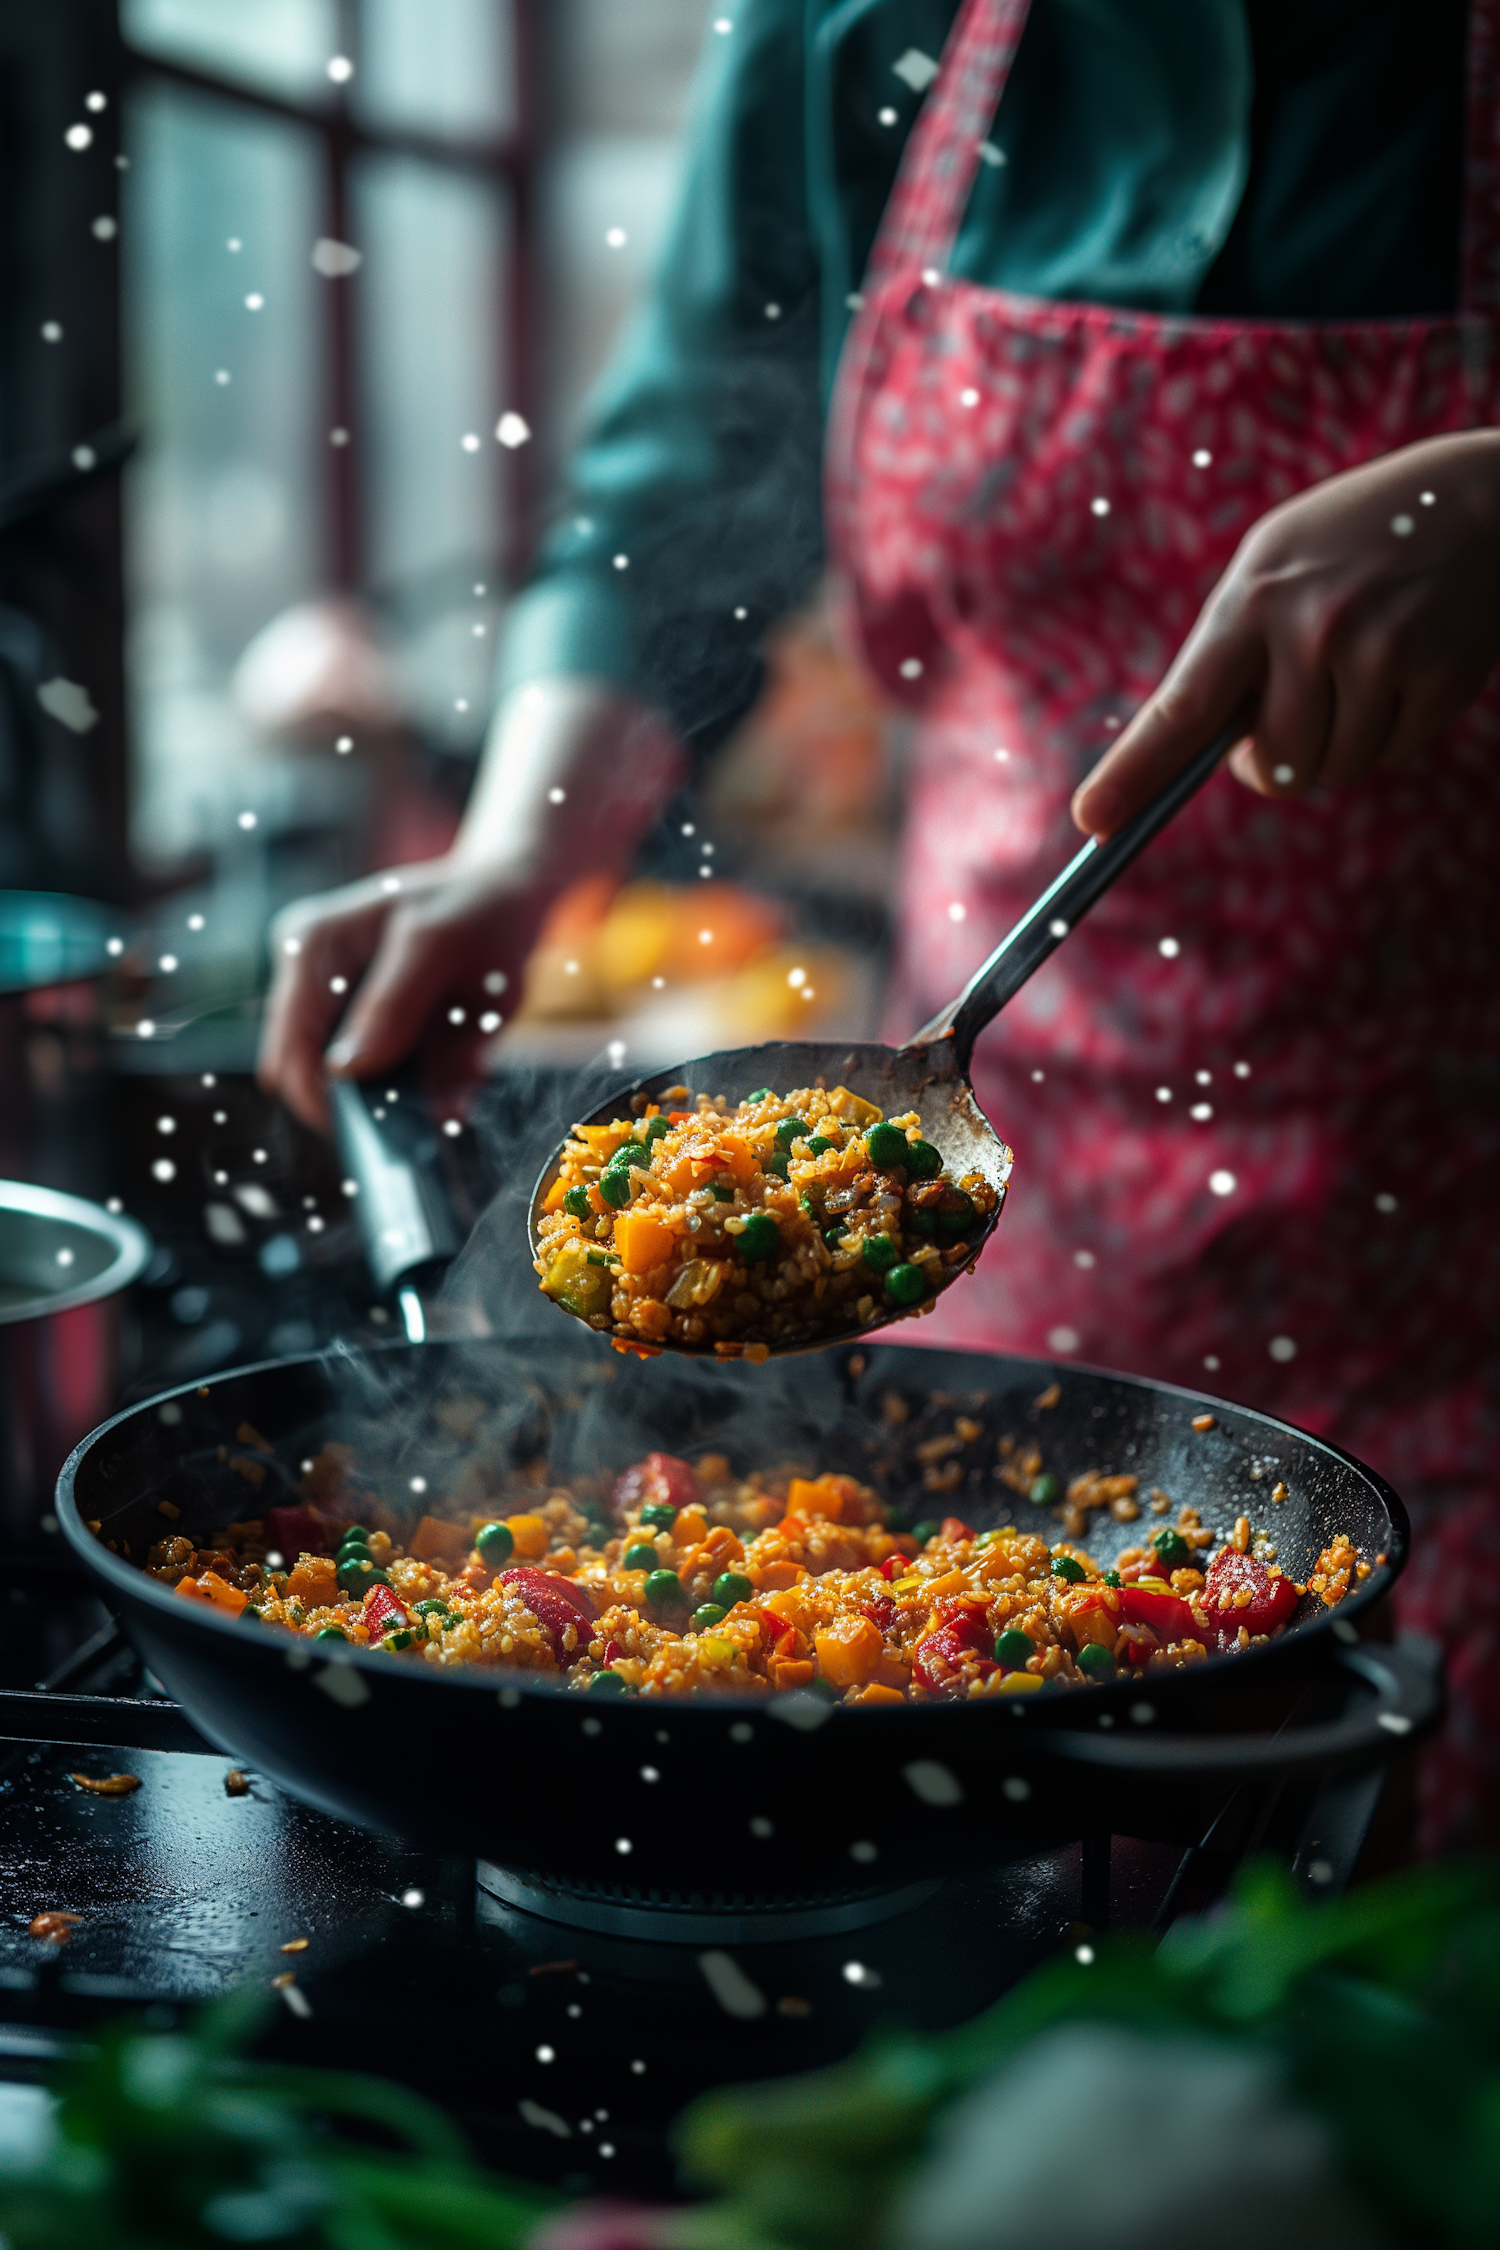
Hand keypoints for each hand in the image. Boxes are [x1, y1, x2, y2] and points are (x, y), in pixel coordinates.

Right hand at [256, 679, 682, 1128]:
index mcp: (311, 945)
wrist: (505, 894)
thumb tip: (348, 1070)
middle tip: (431, 1101)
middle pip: (309, 1073)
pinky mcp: (359, 1020)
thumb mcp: (438, 948)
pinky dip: (410, 1080)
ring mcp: (329, 997)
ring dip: (394, 1092)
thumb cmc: (477, 911)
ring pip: (345, 1082)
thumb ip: (393, 1006)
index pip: (290, 1049)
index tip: (383, 1130)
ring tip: (449, 1060)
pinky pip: (375, 1073)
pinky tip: (446, 1050)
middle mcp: (306, 971)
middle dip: (367, 1100)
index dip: (326, 1101)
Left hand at [1072, 430, 1499, 836]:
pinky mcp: (1441, 677)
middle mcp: (1312, 628)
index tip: (1092, 819)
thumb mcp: (1273, 568)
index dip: (1132, 773)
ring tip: (1363, 665)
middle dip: (1278, 758)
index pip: (1180, 708)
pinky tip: (1406, 666)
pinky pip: (1390, 757)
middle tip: (1300, 703)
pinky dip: (1392, 731)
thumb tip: (1192, 759)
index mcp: (1252, 599)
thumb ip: (1230, 654)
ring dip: (1339, 743)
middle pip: (1272, 766)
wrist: (1476, 499)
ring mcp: (1380, 653)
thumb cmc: (1351, 544)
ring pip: (1331, 770)